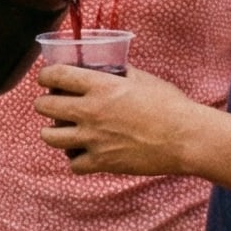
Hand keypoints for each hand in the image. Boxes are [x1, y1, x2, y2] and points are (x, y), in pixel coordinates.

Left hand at [35, 65, 201, 176]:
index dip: (45, 75)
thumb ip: (121, 73)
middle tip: (51, 104)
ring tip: (61, 130)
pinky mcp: (102, 162)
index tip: (45, 78)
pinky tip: (83, 153)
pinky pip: (73, 164)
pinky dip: (75, 159)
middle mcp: (90, 112)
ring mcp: (93, 139)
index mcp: (100, 87)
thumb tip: (111, 67)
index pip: (56, 75)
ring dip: (52, 132)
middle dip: (44, 103)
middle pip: (44, 106)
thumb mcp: (143, 79)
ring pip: (49, 137)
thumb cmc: (170, 105)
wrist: (187, 138)